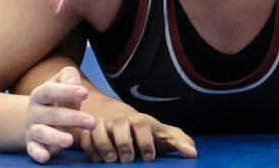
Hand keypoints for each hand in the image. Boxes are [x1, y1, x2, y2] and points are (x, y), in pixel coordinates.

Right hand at [25, 66, 96, 163]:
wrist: (39, 117)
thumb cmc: (57, 99)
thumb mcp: (61, 83)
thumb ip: (68, 76)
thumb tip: (74, 82)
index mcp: (40, 94)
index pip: (50, 91)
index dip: (67, 91)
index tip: (85, 93)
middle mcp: (34, 112)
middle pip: (52, 115)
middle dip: (73, 118)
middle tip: (92, 122)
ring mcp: (32, 129)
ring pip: (42, 133)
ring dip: (56, 137)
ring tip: (70, 140)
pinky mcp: (33, 145)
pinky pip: (34, 150)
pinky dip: (38, 154)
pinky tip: (46, 156)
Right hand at [82, 103, 196, 163]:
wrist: (118, 118)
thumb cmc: (145, 132)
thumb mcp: (162, 134)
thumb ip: (178, 142)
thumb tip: (193, 153)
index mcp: (140, 120)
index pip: (143, 124)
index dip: (146, 140)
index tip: (149, 158)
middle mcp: (121, 120)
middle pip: (121, 123)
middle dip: (124, 141)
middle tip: (128, 158)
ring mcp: (104, 125)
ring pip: (99, 128)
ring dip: (104, 144)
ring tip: (111, 160)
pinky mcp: (89, 131)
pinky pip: (85, 137)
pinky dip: (89, 148)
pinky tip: (97, 159)